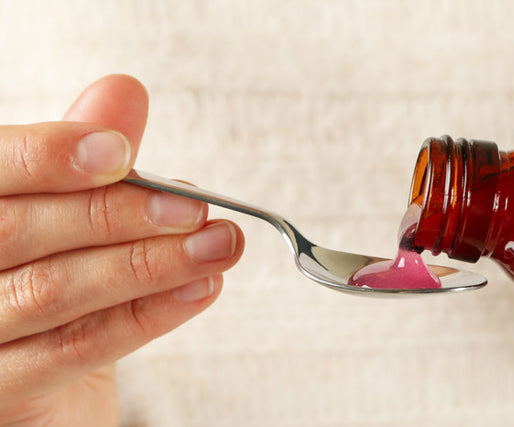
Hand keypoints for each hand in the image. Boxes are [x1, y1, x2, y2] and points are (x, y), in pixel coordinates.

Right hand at [0, 75, 244, 425]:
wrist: (43, 391)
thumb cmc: (49, 282)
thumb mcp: (68, 218)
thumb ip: (86, 161)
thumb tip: (122, 94)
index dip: (50, 158)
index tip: (122, 153)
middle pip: (18, 230)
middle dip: (118, 214)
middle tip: (196, 208)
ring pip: (51, 291)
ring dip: (147, 264)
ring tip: (216, 247)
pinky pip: (72, 350)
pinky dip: (145, 316)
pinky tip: (198, 290)